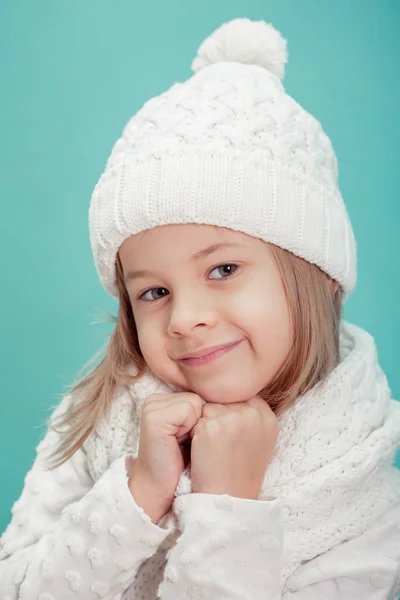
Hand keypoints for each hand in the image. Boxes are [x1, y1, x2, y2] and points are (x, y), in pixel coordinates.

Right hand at [128, 392, 202, 522]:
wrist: (165, 492)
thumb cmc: (189, 466)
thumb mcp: (201, 432)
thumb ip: (210, 410)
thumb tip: (241, 395)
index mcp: (168, 400)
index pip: (204, 393)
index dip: (213, 417)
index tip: (204, 439)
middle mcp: (158, 399)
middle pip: (201, 396)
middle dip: (207, 421)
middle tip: (194, 444)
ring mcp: (153, 406)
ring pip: (196, 401)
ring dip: (199, 425)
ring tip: (186, 445)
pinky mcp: (154, 417)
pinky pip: (188, 409)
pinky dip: (191, 427)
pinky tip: (179, 444)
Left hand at [189, 397, 278, 499]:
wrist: (229, 498)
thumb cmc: (239, 471)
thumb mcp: (257, 438)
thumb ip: (250, 415)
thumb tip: (230, 394)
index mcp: (267, 416)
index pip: (241, 397)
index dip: (231, 415)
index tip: (233, 438)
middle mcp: (254, 414)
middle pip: (224, 401)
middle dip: (219, 419)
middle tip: (223, 447)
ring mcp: (233, 419)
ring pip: (209, 408)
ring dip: (206, 425)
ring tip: (215, 450)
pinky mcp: (212, 426)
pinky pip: (196, 419)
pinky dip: (195, 435)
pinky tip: (205, 452)